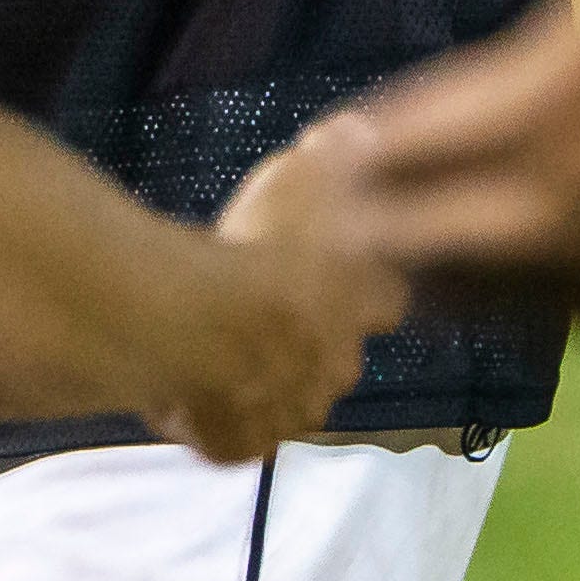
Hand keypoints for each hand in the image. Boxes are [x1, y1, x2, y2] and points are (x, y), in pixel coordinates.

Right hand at [145, 126, 408, 463]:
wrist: (198, 326)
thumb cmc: (258, 243)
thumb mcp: (300, 173)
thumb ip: (331, 155)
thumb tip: (352, 133)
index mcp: (365, 304)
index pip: (390, 295)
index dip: (368, 282)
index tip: (342, 267)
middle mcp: (340, 366)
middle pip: (339, 356)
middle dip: (314, 339)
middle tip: (270, 310)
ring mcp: (290, 413)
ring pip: (289, 400)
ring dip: (267, 379)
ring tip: (223, 349)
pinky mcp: (240, 447)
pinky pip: (234, 432)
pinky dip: (217, 415)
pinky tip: (189, 386)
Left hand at [323, 0, 579, 313]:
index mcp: (529, 114)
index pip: (403, 143)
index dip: (351, 146)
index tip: (313, 149)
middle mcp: (553, 213)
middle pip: (424, 235)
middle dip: (371, 224)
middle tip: (329, 222)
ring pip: (492, 296)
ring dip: (434, 277)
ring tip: (400, 273)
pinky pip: (576, 322)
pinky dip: (526, 307)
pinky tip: (534, 299)